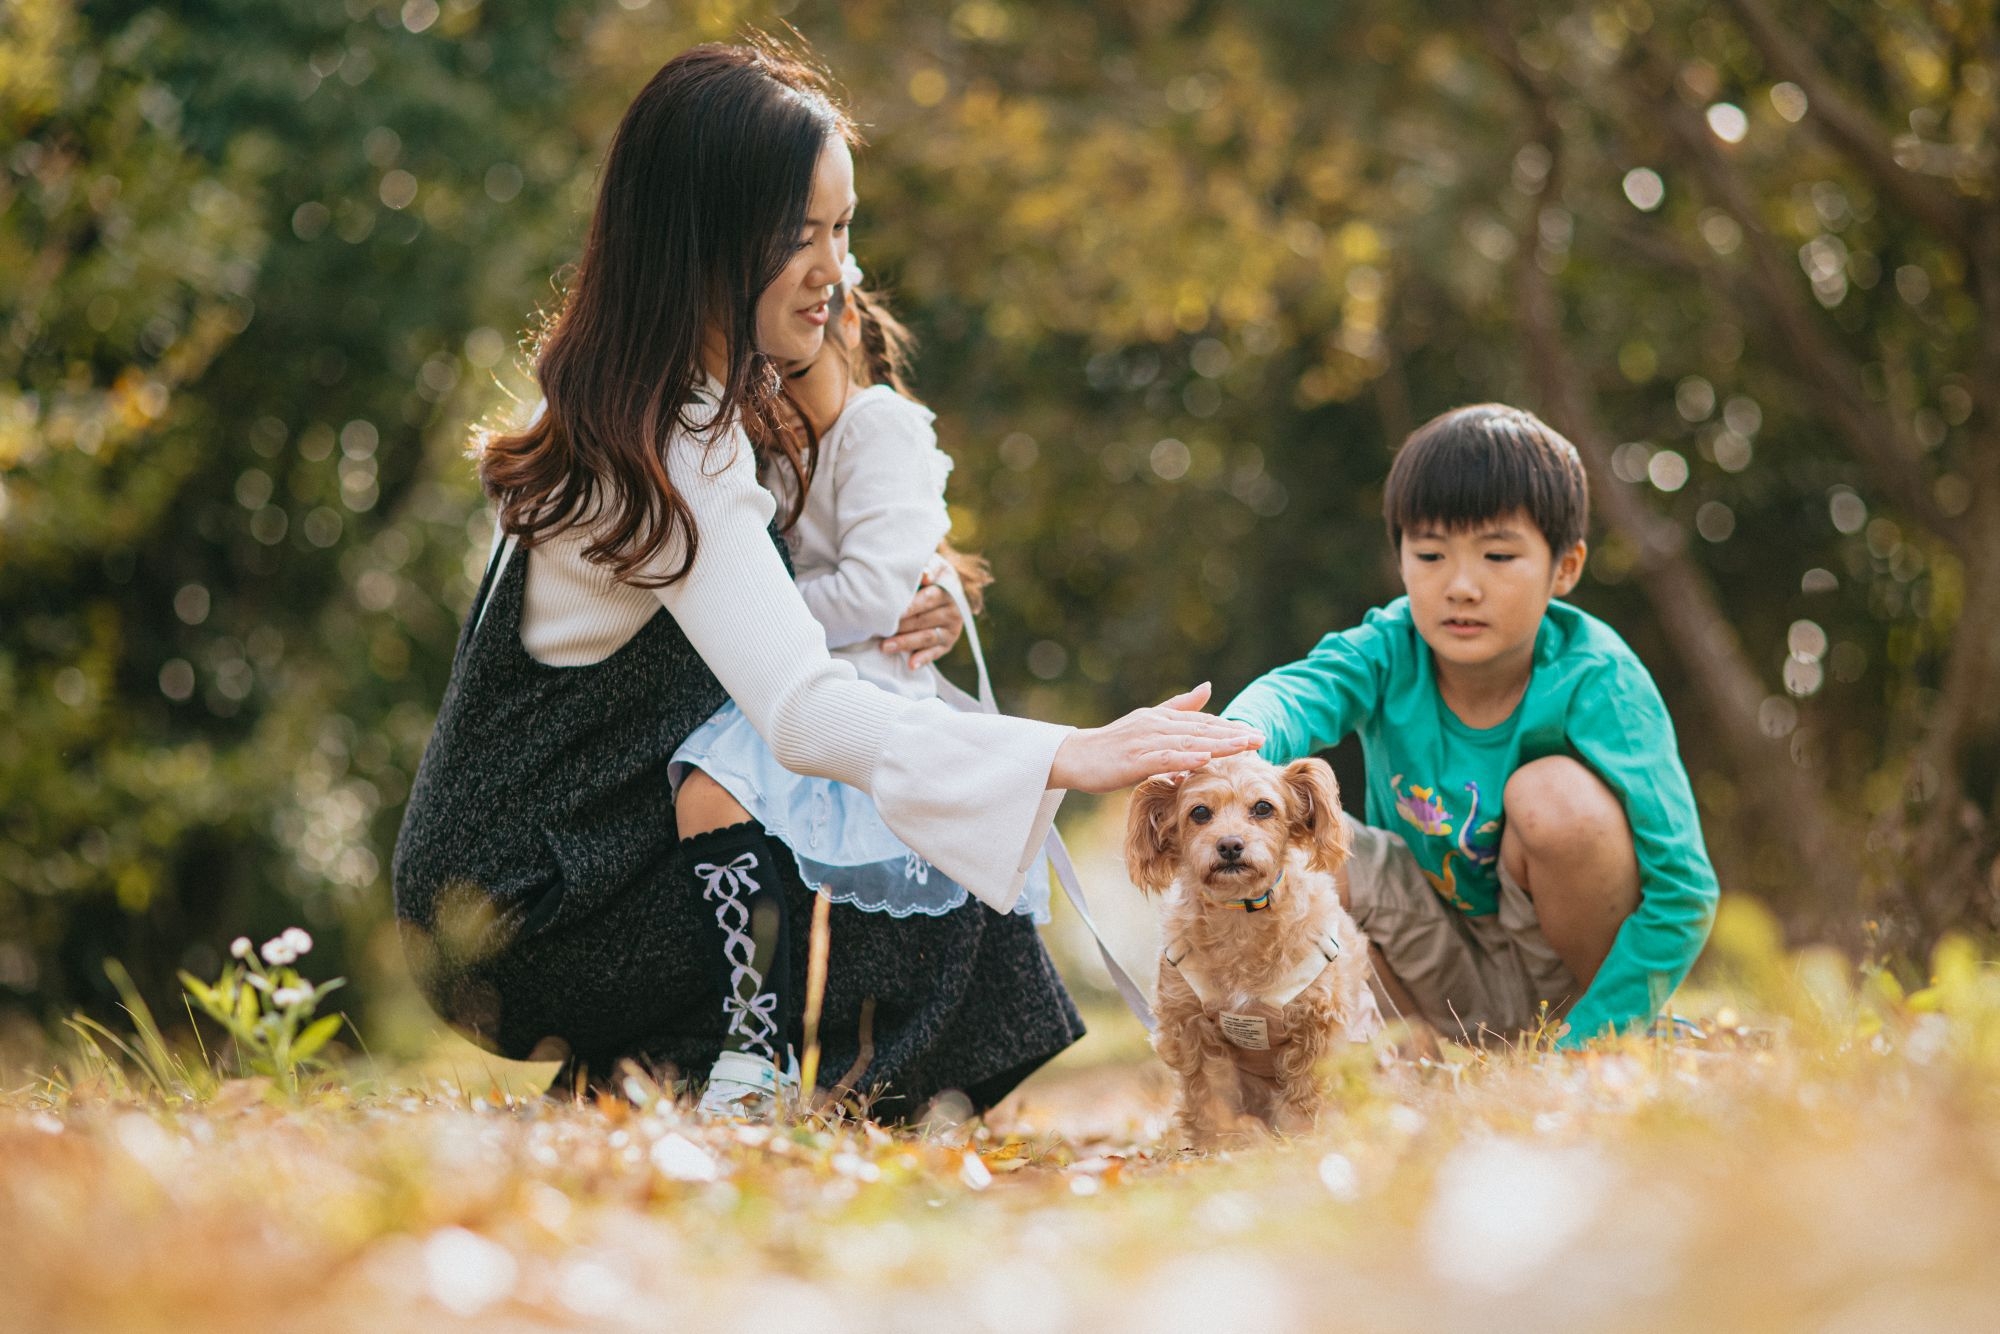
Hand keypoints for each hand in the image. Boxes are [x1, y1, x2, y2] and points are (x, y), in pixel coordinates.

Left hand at [882, 573, 961, 668]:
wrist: (946, 587)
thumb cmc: (929, 574)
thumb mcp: (932, 564)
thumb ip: (927, 566)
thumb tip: (925, 575)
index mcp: (948, 589)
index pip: (929, 598)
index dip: (911, 604)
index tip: (894, 610)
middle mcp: (953, 609)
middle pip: (924, 619)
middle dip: (901, 626)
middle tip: (879, 630)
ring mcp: (952, 628)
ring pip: (926, 637)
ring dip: (905, 643)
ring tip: (884, 647)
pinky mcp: (948, 643)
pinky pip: (935, 653)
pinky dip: (923, 659)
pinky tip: (911, 665)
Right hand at [1047, 683, 1264, 793]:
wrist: (1075, 757)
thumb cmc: (1111, 745)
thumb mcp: (1147, 722)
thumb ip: (1178, 706)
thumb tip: (1207, 686)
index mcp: (1161, 718)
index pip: (1202, 722)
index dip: (1230, 727)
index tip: (1255, 733)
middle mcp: (1156, 725)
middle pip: (1201, 729)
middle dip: (1233, 734)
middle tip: (1261, 738)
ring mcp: (1145, 741)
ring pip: (1188, 741)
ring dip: (1218, 744)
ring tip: (1243, 746)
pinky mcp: (1134, 759)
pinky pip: (1164, 757)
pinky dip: (1185, 757)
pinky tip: (1205, 758)